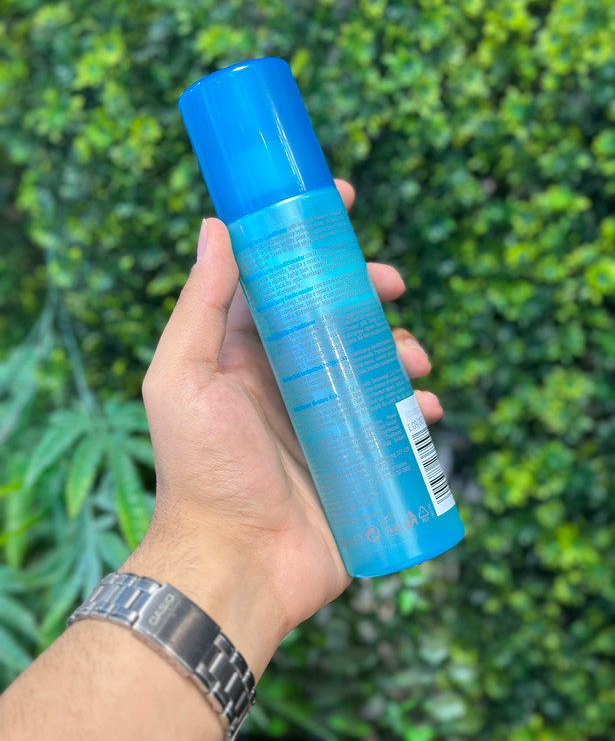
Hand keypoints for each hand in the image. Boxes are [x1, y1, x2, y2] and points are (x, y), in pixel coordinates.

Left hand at [123, 179, 442, 676]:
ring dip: (403, 347)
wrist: (235, 565)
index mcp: (246, 353)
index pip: (283, 282)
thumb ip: (199, 305)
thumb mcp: (183, 378)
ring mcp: (324, 418)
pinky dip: (416, 407)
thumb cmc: (201, 471)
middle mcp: (287, 379)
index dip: (312, 241)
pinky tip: (425, 409)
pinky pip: (394, 420)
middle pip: (337, 316)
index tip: (345, 203)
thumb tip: (215, 226)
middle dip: (369, 292)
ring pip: (373, 363)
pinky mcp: (356, 457)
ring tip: (417, 359)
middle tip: (393, 286)